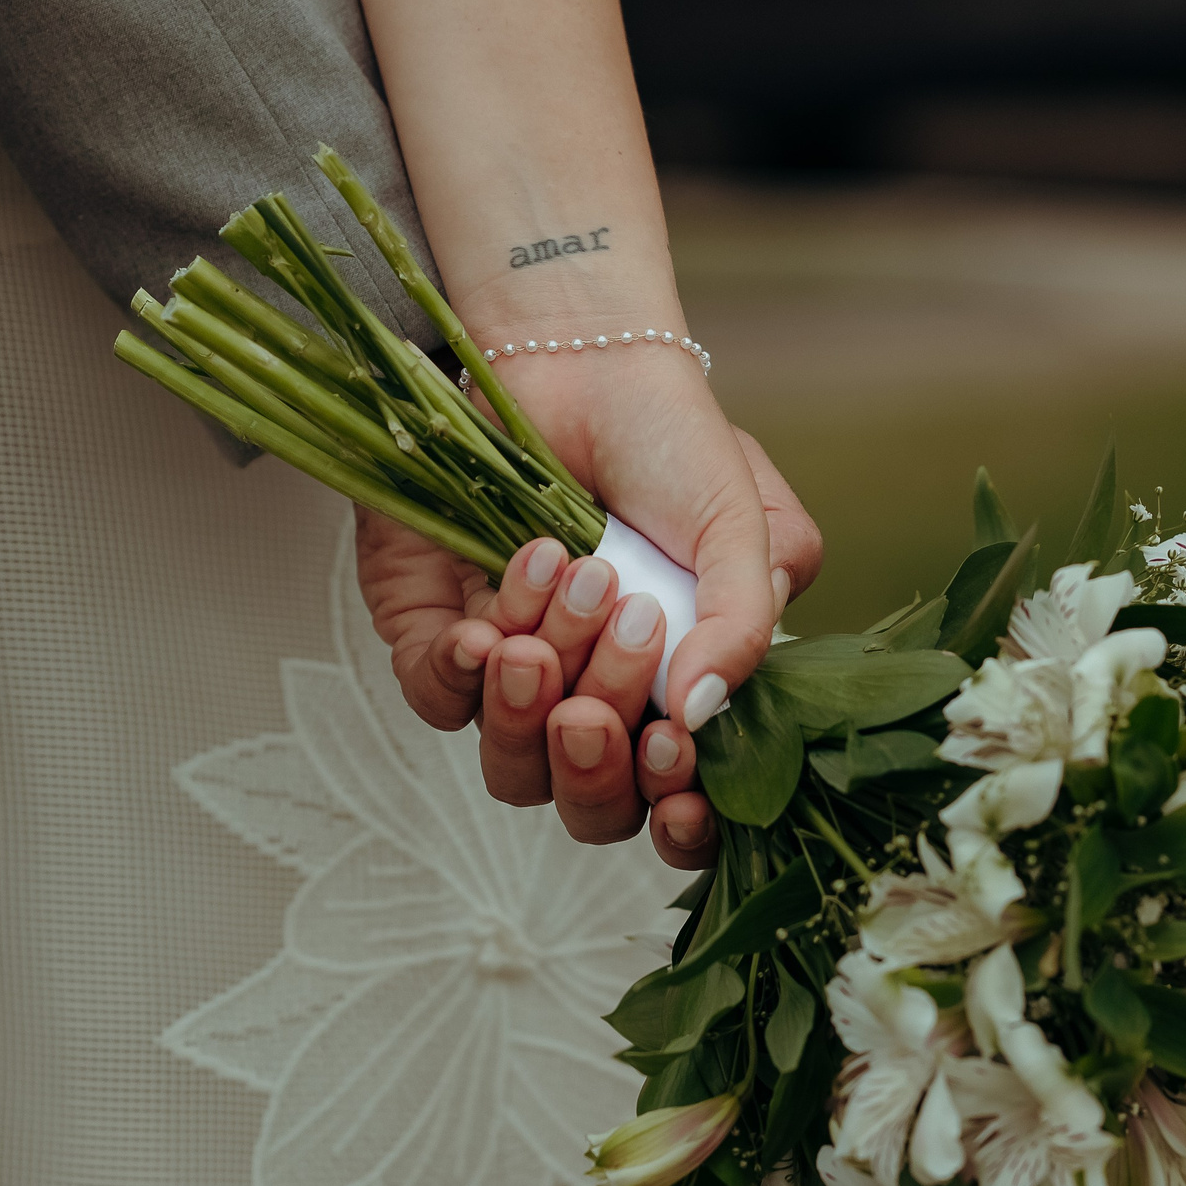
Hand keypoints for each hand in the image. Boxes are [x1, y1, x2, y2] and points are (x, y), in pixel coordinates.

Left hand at [357, 365, 820, 866]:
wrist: (578, 359)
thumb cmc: (673, 442)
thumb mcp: (749, 525)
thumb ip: (745, 622)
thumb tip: (702, 713)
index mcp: (680, 696)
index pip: (679, 807)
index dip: (681, 827)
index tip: (682, 786)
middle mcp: (596, 702)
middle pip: (590, 809)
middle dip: (598, 763)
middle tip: (606, 686)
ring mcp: (516, 679)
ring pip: (510, 769)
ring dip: (534, 703)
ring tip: (567, 593)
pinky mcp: (439, 633)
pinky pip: (437, 697)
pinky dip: (466, 671)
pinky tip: (497, 619)